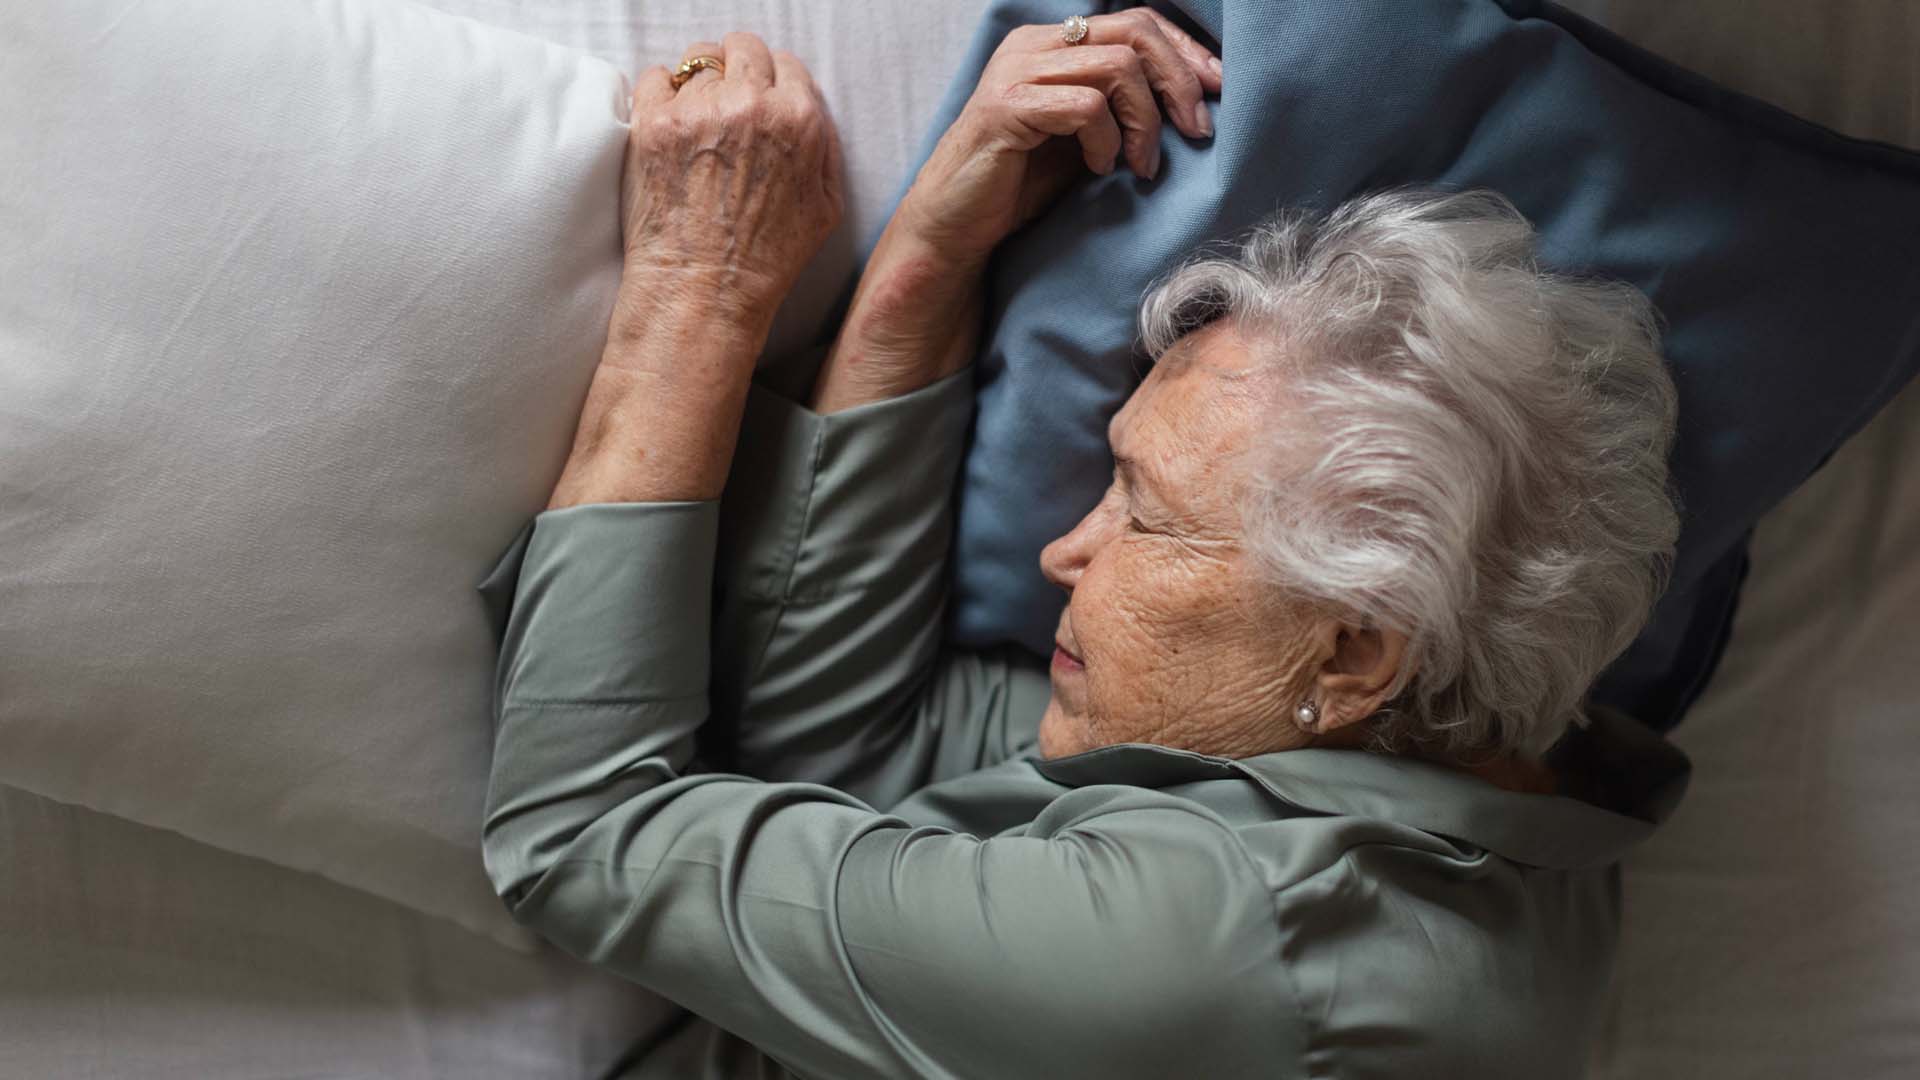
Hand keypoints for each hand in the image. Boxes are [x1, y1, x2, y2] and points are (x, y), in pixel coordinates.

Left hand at [608, 32, 844, 347]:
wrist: (704, 291)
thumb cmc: (766, 260)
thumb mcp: (825, 208)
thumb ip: (823, 146)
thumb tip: (807, 108)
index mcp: (800, 119)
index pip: (785, 64)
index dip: (771, 82)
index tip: (757, 100)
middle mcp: (752, 104)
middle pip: (742, 49)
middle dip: (735, 70)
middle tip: (724, 103)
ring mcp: (700, 109)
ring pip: (698, 60)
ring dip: (697, 84)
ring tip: (695, 123)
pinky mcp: (655, 121)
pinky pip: (657, 77)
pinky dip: (660, 94)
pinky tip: (667, 128)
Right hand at [896, 8, 1220, 270]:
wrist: (954, 226)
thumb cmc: (1019, 185)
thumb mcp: (1084, 137)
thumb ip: (1121, 107)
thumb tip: (1192, 99)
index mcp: (1051, 43)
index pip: (1135, 21)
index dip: (1184, 52)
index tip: (1217, 90)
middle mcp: (1031, 45)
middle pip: (1134, 33)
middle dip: (1179, 82)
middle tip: (1197, 130)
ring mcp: (1016, 72)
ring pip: (1117, 68)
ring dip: (1144, 122)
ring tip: (1139, 166)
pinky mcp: (1006, 107)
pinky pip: (1086, 106)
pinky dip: (1106, 140)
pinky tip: (1099, 169)